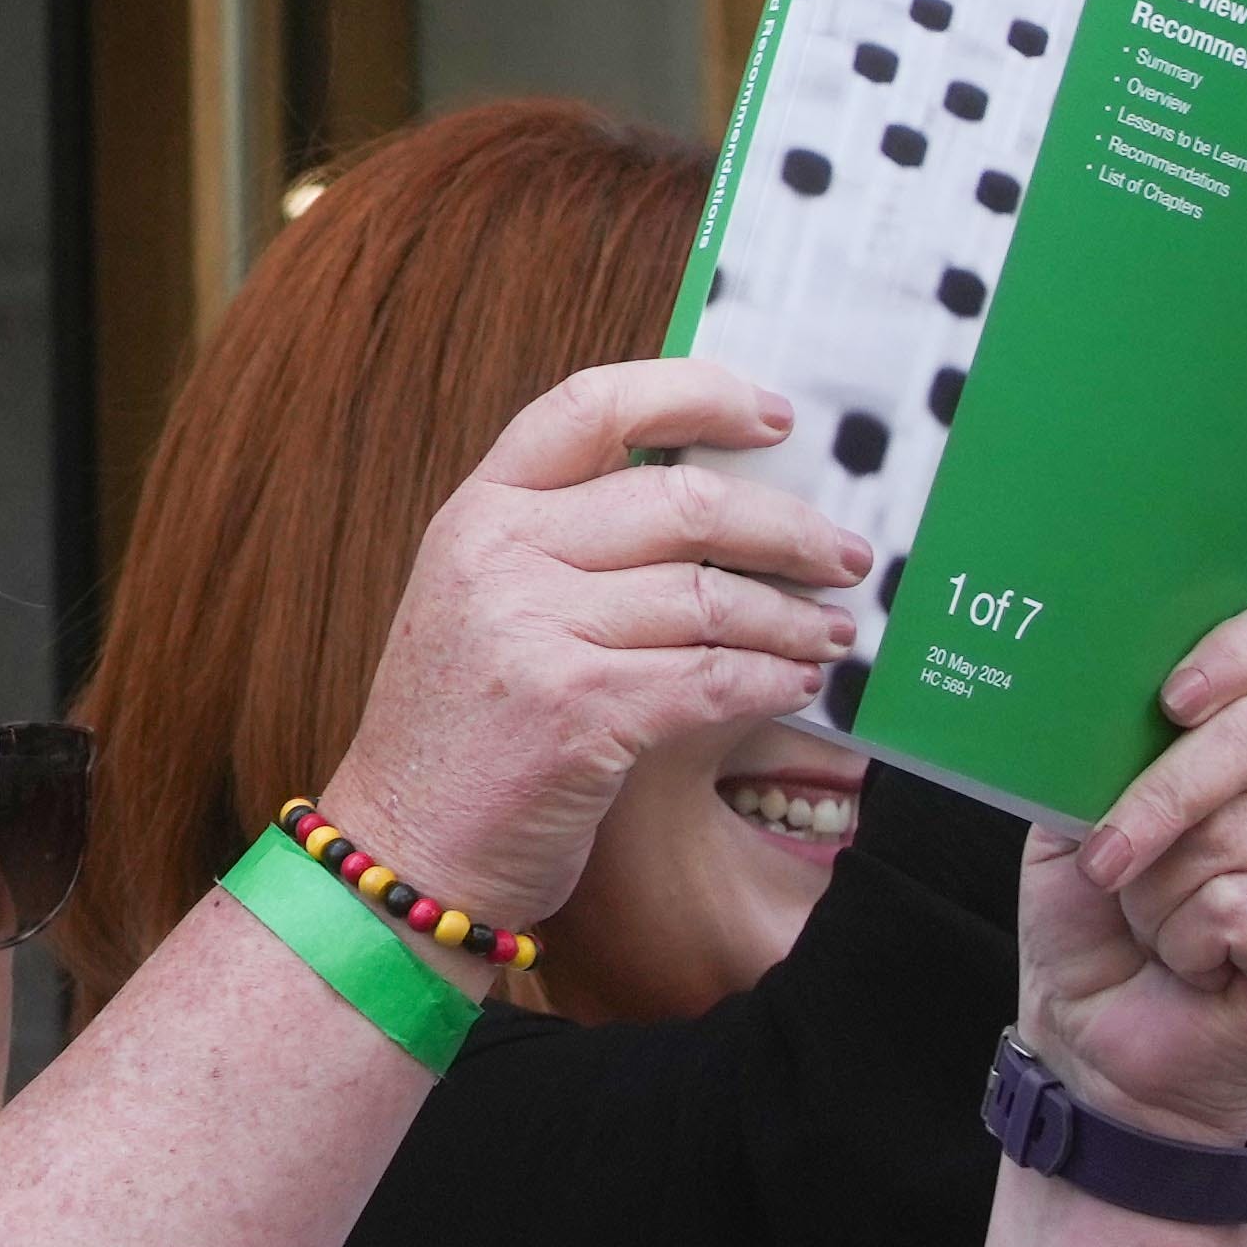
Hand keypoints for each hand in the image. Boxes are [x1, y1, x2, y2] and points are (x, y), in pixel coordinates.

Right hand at [305, 359, 879, 929]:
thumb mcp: (482, 603)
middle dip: (785, 527)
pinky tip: (796, 684)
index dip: (696, 394)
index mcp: (478, 513)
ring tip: (830, 631)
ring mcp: (535, 631)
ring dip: (791, 616)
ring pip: (709, 594)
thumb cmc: (460, 735)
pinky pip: (712, 677)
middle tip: (840, 553)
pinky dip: (770, 679)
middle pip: (680, 501)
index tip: (773, 418)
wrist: (406, 852)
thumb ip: (564, 541)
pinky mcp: (578, 712)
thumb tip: (713, 501)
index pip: (592, 406)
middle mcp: (500, 557)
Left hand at [1010, 597, 1246, 1147]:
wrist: (1092, 1039)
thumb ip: (1103, 745)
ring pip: (1237, 831)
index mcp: (1241, 732)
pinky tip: (1194, 964)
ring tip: (1152, 926)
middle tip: (1108, 856)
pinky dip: (1187, 940)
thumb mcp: (1074, 811)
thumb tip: (1100, 694)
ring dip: (1156, 890)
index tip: (1172, 694)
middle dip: (1166, 791)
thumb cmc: (1092, 917)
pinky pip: (1244, 905)